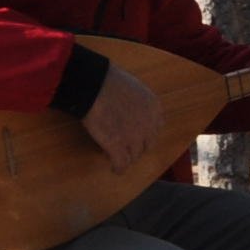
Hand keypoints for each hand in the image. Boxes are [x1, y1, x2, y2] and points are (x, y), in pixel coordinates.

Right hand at [80, 56, 163, 170]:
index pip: (156, 128)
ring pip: (135, 156)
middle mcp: (149, 124)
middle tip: (126, 148)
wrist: (94, 85)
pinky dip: (118, 168)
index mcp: (154, 108)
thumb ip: (136, 102)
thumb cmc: (107, 80)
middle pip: (147, 144)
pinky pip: (121, 164)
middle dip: (137, 147)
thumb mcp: (133, 87)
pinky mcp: (118, 147)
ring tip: (118, 158)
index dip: (145, 133)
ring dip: (127, 157)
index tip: (136, 135)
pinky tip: (114, 169)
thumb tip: (129, 109)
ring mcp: (134, 138)